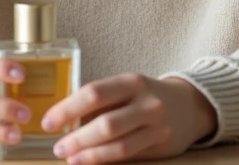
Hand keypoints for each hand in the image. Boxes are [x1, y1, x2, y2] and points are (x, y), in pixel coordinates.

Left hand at [41, 74, 216, 163]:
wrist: (190, 106)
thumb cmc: (146, 96)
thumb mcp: (127, 88)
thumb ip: (102, 101)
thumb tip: (64, 117)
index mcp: (131, 81)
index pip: (94, 93)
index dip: (68, 108)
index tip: (48, 121)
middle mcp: (146, 102)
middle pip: (106, 121)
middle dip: (77, 137)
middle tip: (57, 146)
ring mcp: (156, 124)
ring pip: (118, 143)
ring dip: (90, 153)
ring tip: (69, 157)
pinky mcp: (161, 144)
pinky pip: (130, 154)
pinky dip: (106, 159)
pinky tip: (89, 162)